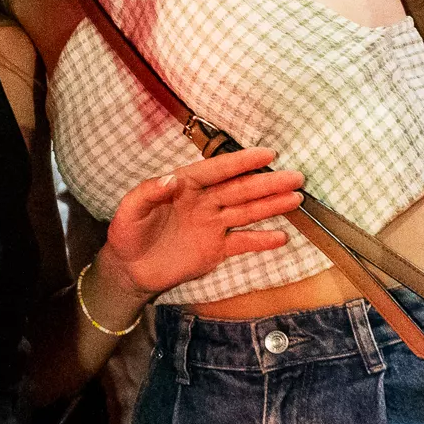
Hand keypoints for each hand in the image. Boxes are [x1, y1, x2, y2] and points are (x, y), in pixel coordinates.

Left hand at [102, 147, 304, 294]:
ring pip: (247, 211)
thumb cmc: (127, 234)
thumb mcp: (129, 211)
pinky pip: (242, 242)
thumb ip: (148, 193)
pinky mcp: (215, 249)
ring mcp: (212, 225)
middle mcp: (204, 201)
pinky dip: (261, 240)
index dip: (241, 162)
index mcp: (185, 186)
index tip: (267, 154)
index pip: (217, 170)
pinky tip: (282, 236)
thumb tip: (172, 178)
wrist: (129, 270)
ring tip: (296, 197)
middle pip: (240, 189)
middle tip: (296, 176)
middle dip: (268, 182)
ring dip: (271, 205)